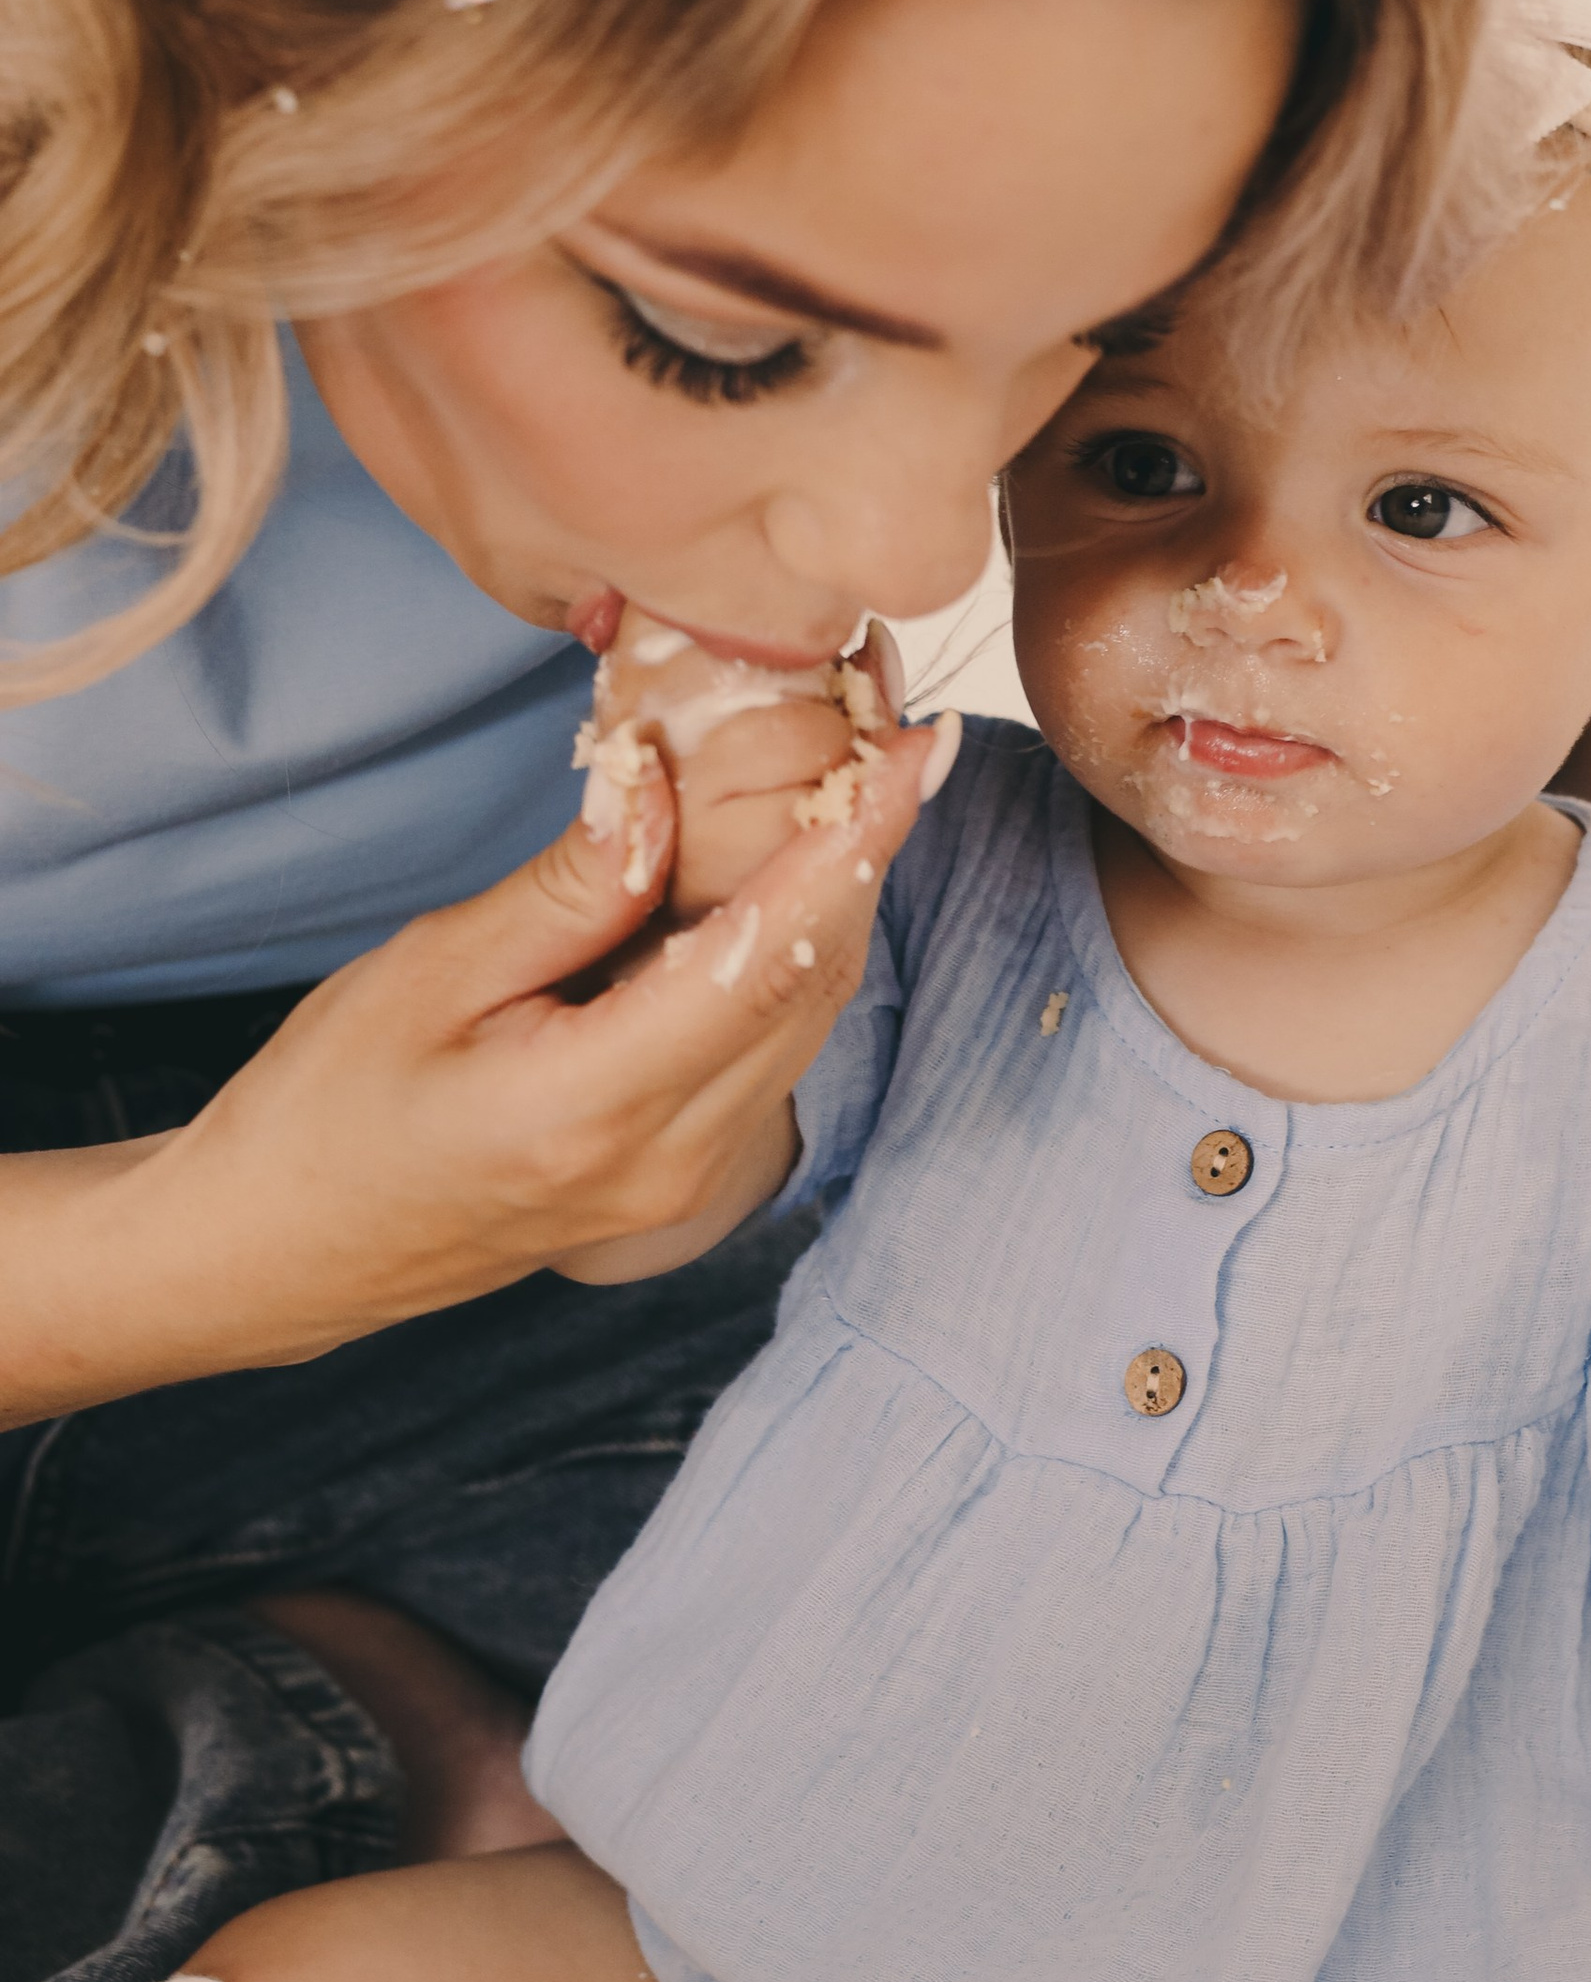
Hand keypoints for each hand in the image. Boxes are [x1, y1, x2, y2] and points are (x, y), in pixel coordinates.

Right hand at [5, 648, 953, 1424]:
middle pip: (811, 990)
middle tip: (896, 733)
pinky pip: (772, 1050)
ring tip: (863, 781)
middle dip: (862, 856)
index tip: (914, 757)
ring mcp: (685, 1182)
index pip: (761, 964)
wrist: (285, 1248)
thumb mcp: (428, 973)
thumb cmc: (331, 1107)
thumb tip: (664, 787)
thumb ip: (567, 890)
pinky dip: (794, 955)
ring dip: (838, 902)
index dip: (847, 852)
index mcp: (590, 1109)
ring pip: (806, 1021)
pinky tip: (795, 874)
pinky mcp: (684, 1176)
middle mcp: (666, 1162)